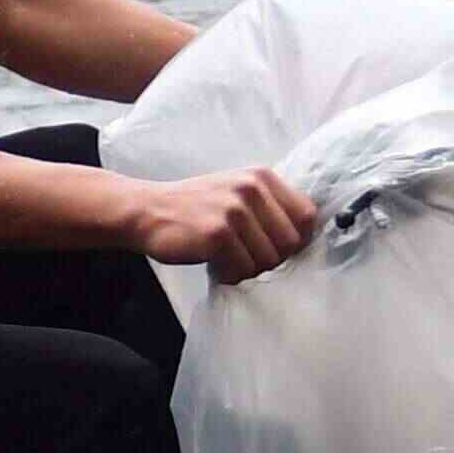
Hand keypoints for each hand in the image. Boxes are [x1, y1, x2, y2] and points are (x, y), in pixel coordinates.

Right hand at [114, 167, 318, 281]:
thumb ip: (268, 204)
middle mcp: (251, 190)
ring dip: (249, 269)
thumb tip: (303, 237)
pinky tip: (215, 265)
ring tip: (227, 260)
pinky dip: (230, 275)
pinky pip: (243, 270)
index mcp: (261, 177)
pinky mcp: (217, 235)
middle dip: (271, 258)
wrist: (146, 211)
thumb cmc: (194, 206)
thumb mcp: (236, 190)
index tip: (274, 247)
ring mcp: (234, 212)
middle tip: (246, 257)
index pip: (306, 216)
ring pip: (268, 261)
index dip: (295, 239)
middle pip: (290, 243)